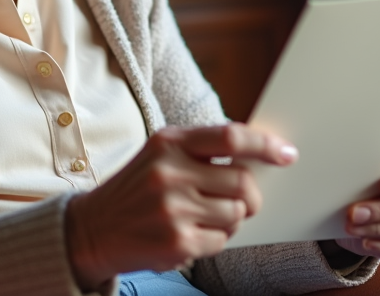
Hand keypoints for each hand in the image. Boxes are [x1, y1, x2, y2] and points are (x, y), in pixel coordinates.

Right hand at [65, 124, 297, 290]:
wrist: (92, 228)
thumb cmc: (137, 189)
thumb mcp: (160, 154)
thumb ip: (202, 149)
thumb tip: (259, 154)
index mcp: (169, 142)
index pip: (230, 137)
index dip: (265, 145)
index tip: (287, 154)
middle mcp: (170, 172)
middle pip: (243, 181)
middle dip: (250, 195)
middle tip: (240, 200)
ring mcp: (173, 209)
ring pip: (236, 214)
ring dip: (229, 219)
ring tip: (202, 217)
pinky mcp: (177, 242)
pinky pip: (222, 240)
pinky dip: (214, 239)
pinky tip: (189, 234)